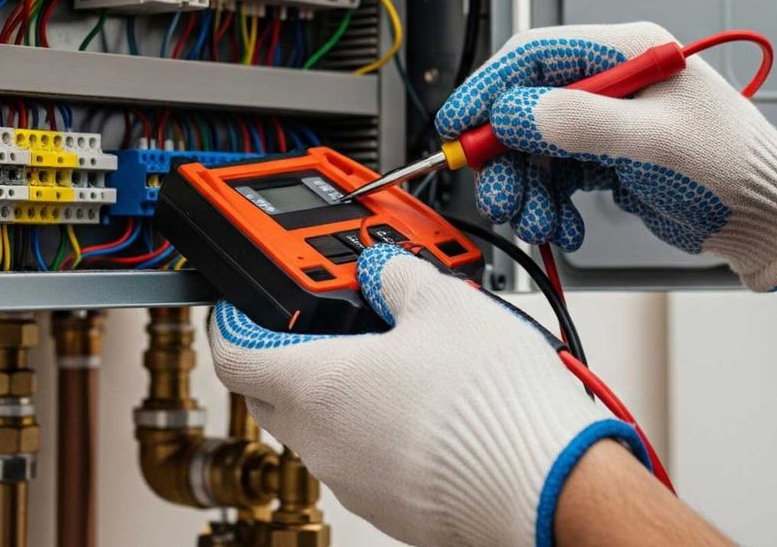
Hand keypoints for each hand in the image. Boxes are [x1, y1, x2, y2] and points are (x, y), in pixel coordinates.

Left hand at [210, 244, 649, 546]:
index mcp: (317, 387)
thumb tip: (385, 270)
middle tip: (323, 320)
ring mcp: (355, 482)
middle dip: (284, 353)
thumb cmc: (491, 403)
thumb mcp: (447, 303)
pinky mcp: (392, 507)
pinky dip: (375, 427)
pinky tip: (423, 403)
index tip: (244, 305)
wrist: (546, 484)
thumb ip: (400, 277)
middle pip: (269, 394)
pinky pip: (364, 458)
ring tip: (392, 355)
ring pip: (320, 429)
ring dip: (338, 391)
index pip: (233, 354)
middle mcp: (323, 443)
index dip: (231, 322)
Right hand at [436, 22, 776, 290]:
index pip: (535, 56)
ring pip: (536, 148)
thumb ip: (582, 122)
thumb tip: (516, 111)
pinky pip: (557, 177)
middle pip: (526, 107)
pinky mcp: (609, 159)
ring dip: (528, 189)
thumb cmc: (734, 168)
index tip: (461, 125)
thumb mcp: (655, 143)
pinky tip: (565, 227)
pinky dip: (551, 205)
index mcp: (626, 53)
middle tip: (502, 195)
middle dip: (507, 156)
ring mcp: (609, 122)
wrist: (768, 219)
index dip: (490, 88)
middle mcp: (612, 82)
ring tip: (539, 222)